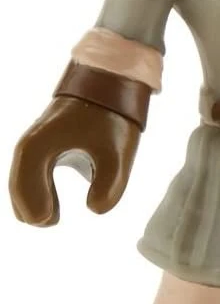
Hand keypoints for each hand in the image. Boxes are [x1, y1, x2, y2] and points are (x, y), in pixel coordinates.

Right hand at [10, 97, 140, 224]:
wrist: (110, 84)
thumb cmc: (111, 117)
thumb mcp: (116, 151)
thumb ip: (110, 185)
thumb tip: (95, 209)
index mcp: (36, 149)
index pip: (25, 192)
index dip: (39, 212)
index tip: (56, 219)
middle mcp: (27, 148)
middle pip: (18, 193)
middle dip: (34, 211)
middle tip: (57, 219)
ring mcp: (32, 146)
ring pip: (21, 187)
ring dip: (36, 203)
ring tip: (57, 214)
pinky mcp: (41, 147)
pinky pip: (29, 178)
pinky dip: (37, 193)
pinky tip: (53, 205)